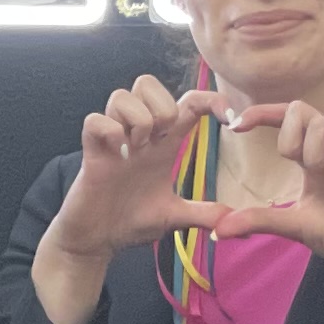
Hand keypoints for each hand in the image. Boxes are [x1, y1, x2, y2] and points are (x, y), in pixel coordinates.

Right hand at [38, 74, 232, 266]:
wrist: (97, 240)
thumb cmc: (131, 222)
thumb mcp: (172, 217)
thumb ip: (201, 214)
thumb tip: (232, 221)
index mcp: (163, 144)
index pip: (188, 102)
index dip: (211, 100)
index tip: (228, 119)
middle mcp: (138, 134)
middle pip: (147, 82)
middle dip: (162, 105)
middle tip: (161, 138)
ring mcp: (113, 140)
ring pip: (121, 95)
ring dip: (136, 119)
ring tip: (136, 148)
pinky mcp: (91, 152)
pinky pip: (95, 120)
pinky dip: (110, 132)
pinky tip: (116, 155)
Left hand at [209, 102, 323, 278]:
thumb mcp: (292, 225)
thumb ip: (259, 220)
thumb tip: (219, 230)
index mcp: (315, 157)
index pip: (287, 119)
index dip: (262, 114)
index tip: (235, 124)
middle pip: (303, 109)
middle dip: (288, 134)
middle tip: (293, 163)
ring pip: (323, 126)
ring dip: (312, 154)